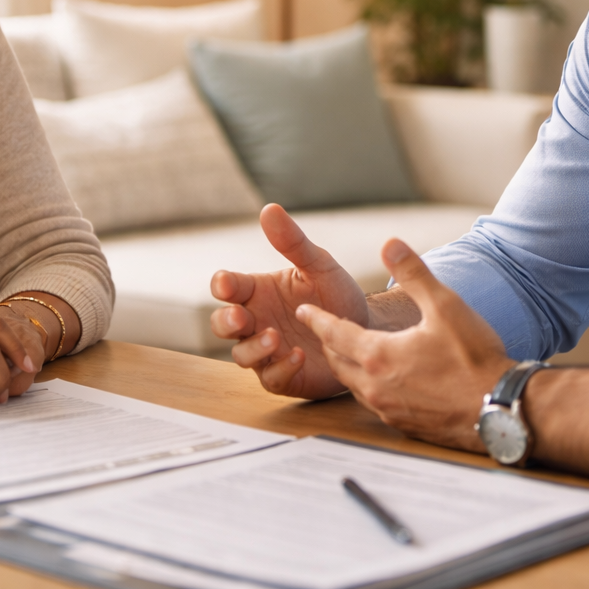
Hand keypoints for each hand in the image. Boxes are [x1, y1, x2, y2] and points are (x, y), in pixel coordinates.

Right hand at [209, 204, 369, 399]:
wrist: (367, 329)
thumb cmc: (336, 295)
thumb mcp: (319, 265)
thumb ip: (293, 242)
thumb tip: (270, 209)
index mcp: (258, 291)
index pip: (227, 286)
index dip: (223, 285)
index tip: (227, 284)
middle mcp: (257, 321)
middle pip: (221, 324)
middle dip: (225, 321)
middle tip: (240, 317)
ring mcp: (268, 351)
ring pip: (241, 355)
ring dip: (253, 348)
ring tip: (274, 338)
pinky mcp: (286, 376)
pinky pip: (271, 378)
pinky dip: (280, 368)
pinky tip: (297, 356)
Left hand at [296, 239, 511, 450]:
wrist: (502, 409)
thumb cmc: (475, 358)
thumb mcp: (445, 306)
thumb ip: (414, 274)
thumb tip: (389, 243)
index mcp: (378, 356)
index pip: (334, 334)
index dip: (317, 319)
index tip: (303, 310)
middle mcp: (376, 387)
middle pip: (338, 363)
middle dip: (329, 344)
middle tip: (325, 330)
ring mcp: (390, 411)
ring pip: (355, 387)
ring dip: (349, 367)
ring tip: (351, 353)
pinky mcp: (406, 426)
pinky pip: (376, 404)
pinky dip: (370, 388)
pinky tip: (384, 381)